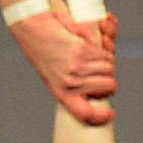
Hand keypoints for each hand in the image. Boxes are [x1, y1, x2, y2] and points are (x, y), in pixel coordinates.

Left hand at [16, 4, 115, 122]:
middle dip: (109, 75)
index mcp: (62, 93)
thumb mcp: (54, 73)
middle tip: (100, 65)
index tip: (110, 113)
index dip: (101, 117)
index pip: (85, 114)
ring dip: (108, 57)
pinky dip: (106, 44)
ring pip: (110, 67)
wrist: (32, 25)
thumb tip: (98, 89)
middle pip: (110, 86)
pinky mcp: (82, 50)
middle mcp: (70, 83)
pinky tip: (97, 39)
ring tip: (93, 50)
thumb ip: (74, 83)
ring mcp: (76, 67)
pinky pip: (106, 52)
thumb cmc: (45, 47)